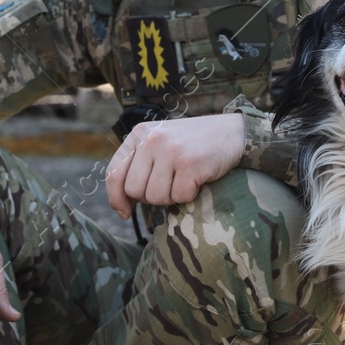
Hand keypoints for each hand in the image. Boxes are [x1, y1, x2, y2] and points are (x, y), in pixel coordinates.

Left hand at [105, 113, 245, 220]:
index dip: (116, 198)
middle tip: (168, 186)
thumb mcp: (159, 145)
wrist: (231, 132)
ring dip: (171, 197)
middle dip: (150, 197)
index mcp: (139, 134)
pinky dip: (189, 195)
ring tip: (183, 180)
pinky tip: (197, 179)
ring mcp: (171, 151)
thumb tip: (121, 207)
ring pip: (155, 197)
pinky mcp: (190, 164)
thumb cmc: (191, 145)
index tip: (125, 213)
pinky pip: (179, 197)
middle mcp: (152, 140)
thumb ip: (138, 167)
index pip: (114, 173)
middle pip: (134, 190)